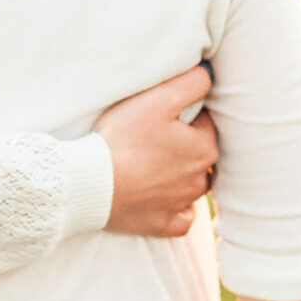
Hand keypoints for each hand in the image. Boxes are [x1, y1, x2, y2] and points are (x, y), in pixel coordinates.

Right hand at [94, 65, 217, 238]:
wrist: (91, 183)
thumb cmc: (125, 137)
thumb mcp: (159, 97)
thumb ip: (192, 82)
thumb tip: (210, 75)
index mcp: (204, 148)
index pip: (205, 122)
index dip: (184, 114)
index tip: (161, 114)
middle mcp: (199, 180)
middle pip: (199, 154)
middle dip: (184, 143)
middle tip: (153, 134)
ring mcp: (181, 205)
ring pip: (192, 185)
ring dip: (180, 174)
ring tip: (151, 162)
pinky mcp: (163, 225)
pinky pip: (180, 217)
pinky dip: (174, 207)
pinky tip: (158, 195)